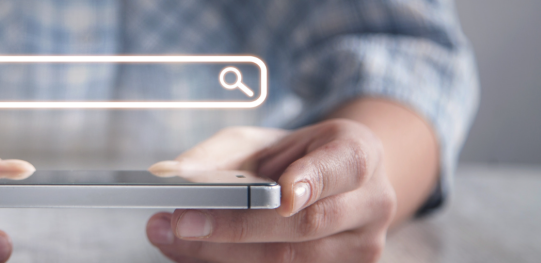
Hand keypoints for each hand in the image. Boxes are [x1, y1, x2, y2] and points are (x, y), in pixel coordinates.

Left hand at [146, 120, 396, 262]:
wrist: (330, 186)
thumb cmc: (293, 158)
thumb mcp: (259, 141)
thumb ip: (219, 154)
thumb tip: (175, 174)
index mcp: (359, 154)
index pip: (345, 167)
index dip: (313, 181)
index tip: (283, 195)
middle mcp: (371, 204)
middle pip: (305, 225)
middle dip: (236, 227)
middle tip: (180, 221)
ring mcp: (360, 248)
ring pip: (290, 262)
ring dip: (221, 255)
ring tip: (170, 239)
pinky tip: (191, 256)